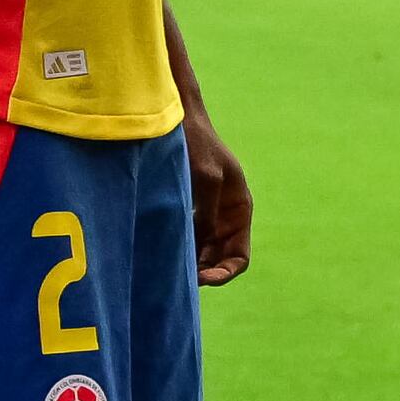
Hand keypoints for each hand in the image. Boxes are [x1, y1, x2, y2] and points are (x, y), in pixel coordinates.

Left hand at [182, 114, 253, 284]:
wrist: (177, 120)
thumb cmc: (196, 144)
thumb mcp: (206, 178)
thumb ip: (207, 213)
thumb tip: (203, 244)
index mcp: (240, 209)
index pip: (239, 256)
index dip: (225, 273)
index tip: (203, 279)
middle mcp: (225, 216)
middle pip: (219, 259)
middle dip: (204, 272)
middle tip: (181, 280)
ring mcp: (205, 213)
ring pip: (201, 252)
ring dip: (189, 263)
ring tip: (168, 269)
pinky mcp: (185, 208)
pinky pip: (185, 238)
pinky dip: (177, 248)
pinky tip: (160, 252)